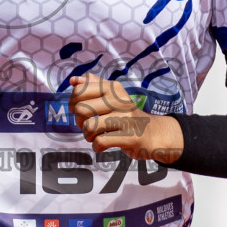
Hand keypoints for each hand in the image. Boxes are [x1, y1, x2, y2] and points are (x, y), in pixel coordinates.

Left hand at [69, 76, 183, 163]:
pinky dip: (97, 146)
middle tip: (89, 126)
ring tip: (95, 136)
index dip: (73, 104)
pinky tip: (103, 145)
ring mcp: (126, 119)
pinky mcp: (130, 136)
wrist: (154, 133)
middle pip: (81, 110)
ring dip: (88, 136)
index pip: (79, 90)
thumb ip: (93, 85)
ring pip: (89, 126)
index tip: (81, 112)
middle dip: (79, 122)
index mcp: (113, 88)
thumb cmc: (126, 115)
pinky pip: (100, 141)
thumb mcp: (113, 95)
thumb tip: (72, 80)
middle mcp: (120, 100)